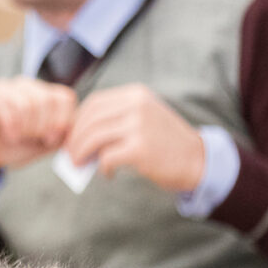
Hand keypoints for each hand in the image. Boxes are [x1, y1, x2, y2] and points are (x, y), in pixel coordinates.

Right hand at [0, 78, 77, 177]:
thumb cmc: (10, 148)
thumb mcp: (41, 145)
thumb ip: (60, 135)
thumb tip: (72, 127)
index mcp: (40, 93)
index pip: (63, 97)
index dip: (62, 120)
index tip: (51, 139)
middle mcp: (22, 85)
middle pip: (47, 99)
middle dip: (43, 127)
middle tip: (31, 139)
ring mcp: (2, 87)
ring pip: (28, 103)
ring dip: (26, 128)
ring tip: (17, 138)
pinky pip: (7, 107)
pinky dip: (12, 127)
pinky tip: (8, 135)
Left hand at [63, 84, 206, 191]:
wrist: (197, 159)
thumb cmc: (163, 141)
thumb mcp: (142, 117)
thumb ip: (115, 118)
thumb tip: (75, 133)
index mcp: (135, 94)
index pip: (94, 103)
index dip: (77, 120)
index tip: (70, 136)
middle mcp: (137, 105)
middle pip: (90, 120)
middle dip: (74, 139)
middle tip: (70, 154)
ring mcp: (139, 126)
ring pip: (93, 138)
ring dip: (81, 153)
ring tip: (80, 164)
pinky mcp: (139, 148)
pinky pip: (106, 157)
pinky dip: (102, 167)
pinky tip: (108, 173)